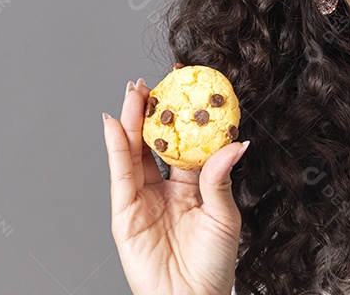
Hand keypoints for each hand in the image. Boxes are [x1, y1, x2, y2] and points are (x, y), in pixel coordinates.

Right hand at [102, 78, 249, 294]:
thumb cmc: (214, 267)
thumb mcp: (225, 216)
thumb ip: (220, 177)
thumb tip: (237, 143)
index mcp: (193, 188)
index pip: (186, 145)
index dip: (183, 118)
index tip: (185, 88)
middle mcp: (165, 190)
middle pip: (154, 144)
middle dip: (150, 113)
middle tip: (151, 82)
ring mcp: (143, 200)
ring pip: (134, 153)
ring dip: (130, 122)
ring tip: (132, 92)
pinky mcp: (125, 214)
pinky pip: (119, 175)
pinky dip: (115, 148)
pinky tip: (113, 125)